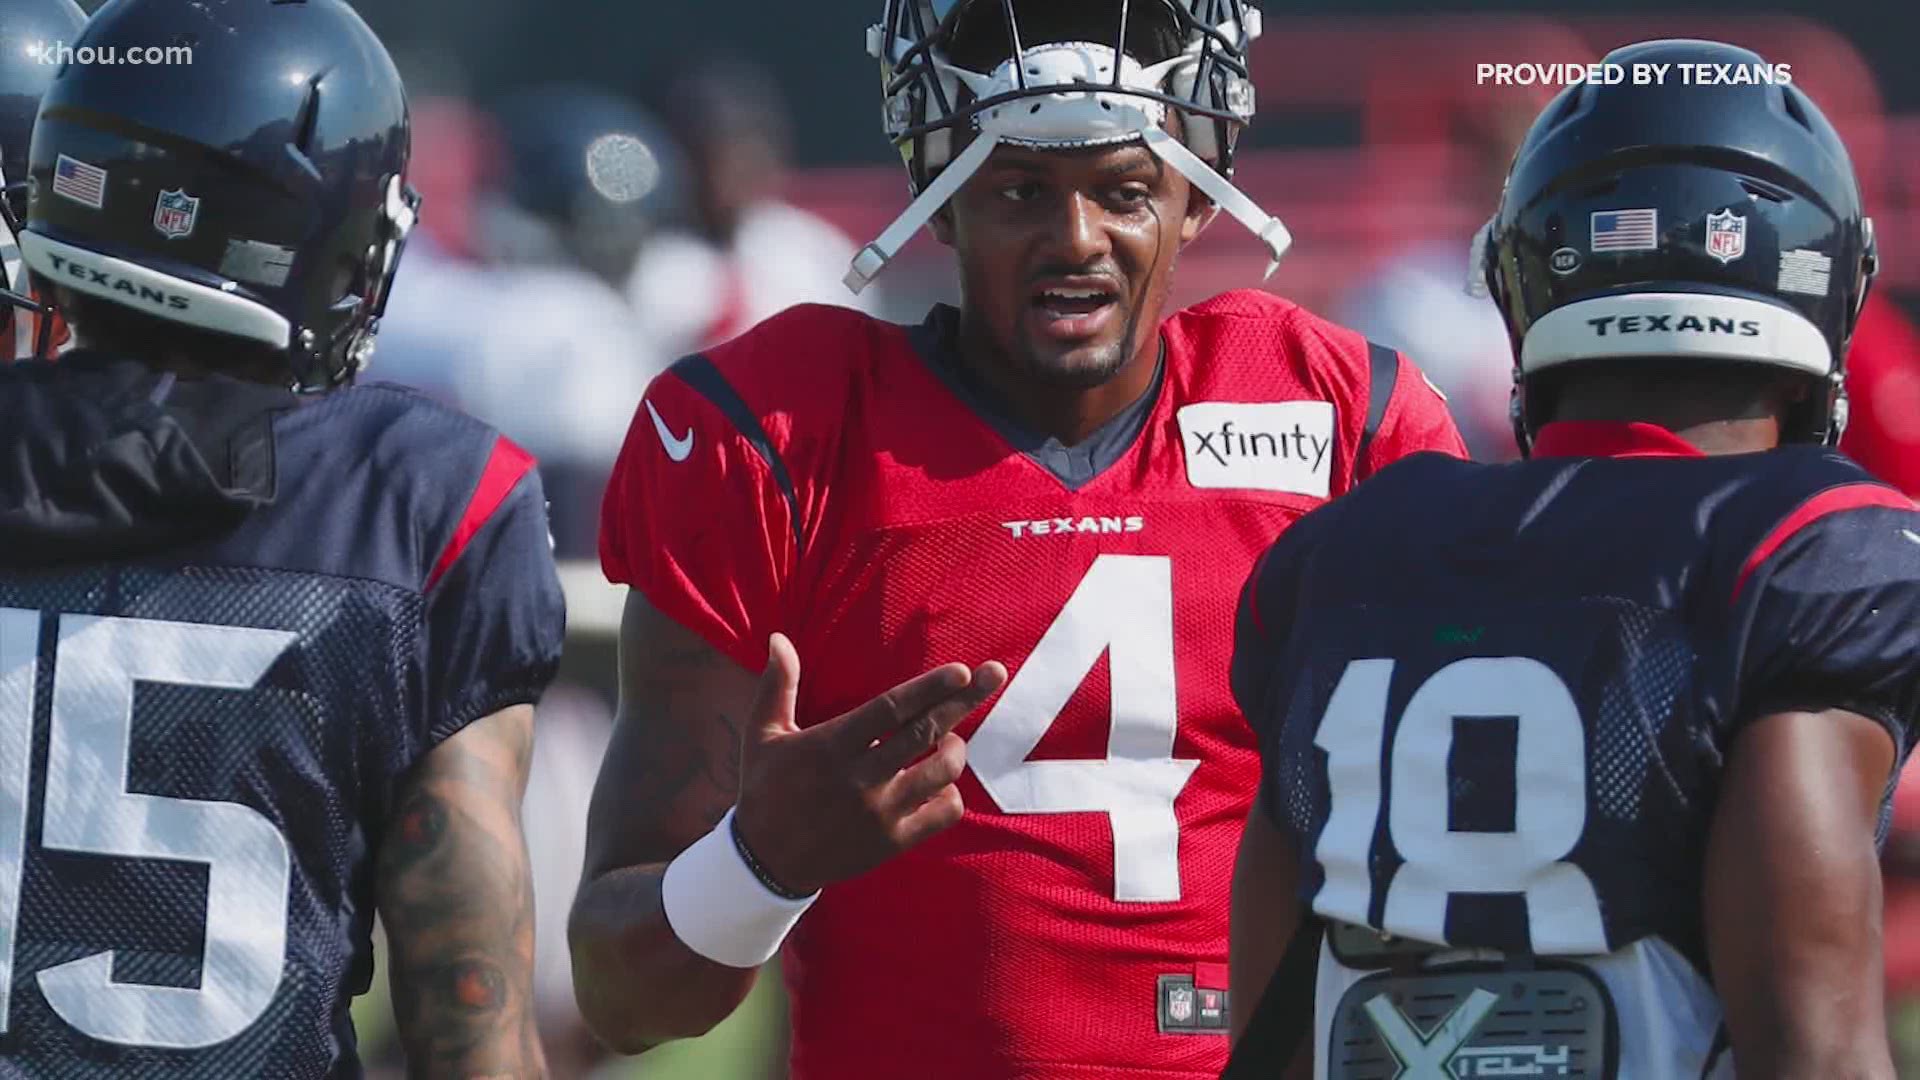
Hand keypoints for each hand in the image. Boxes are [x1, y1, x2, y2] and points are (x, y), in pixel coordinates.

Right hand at [732, 633, 1006, 896]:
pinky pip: (943, 813)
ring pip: (941, 772)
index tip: (961, 670)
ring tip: (951, 739)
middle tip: (995, 674)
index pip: (891, 709)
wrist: (765, 863)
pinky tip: (940, 784)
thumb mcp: (761, 735)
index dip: (930, 688)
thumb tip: (778, 638)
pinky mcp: (892, 842)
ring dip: (956, 749)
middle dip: (964, 700)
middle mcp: (859, 778)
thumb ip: (777, 686)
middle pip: (925, 732)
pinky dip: (951, 794)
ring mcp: (879, 813)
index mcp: (831, 746)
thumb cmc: (766, 789)